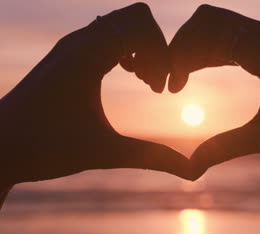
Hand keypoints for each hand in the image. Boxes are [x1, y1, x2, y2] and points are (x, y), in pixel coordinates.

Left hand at [0, 3, 190, 187]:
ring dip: (142, 46)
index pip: (142, 26)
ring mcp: (73, 44)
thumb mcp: (105, 153)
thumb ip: (153, 158)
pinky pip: (109, 33)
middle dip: (157, 46)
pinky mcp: (70, 53)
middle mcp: (80, 41)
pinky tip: (128, 75)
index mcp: (88, 56)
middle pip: (137, 16)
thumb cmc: (45, 148)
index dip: (164, 55)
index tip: (162, 92)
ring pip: (122, 22)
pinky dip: (127, 47)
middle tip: (155, 84)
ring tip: (145, 81)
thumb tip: (194, 172)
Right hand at [169, 5, 259, 174]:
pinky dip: (216, 52)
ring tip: (182, 80)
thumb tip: (190, 167)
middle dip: (184, 46)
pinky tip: (204, 72)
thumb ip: (225, 147)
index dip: (180, 55)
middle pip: (210, 21)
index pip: (207, 30)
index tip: (171, 88)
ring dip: (199, 49)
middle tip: (172, 81)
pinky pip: (238, 40)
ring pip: (223, 29)